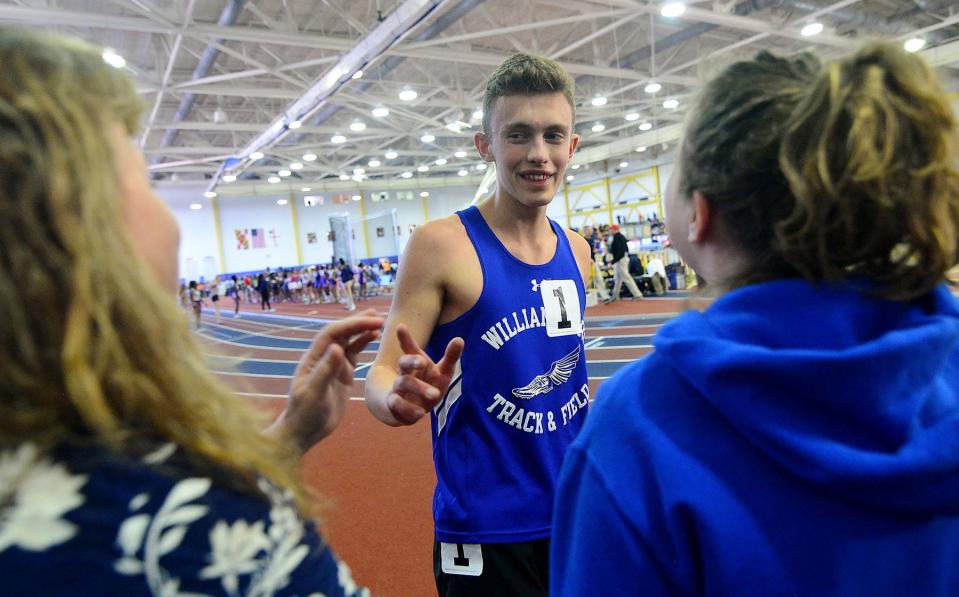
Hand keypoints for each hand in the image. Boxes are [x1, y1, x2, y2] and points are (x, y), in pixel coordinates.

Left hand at [273, 309, 383, 452]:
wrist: (304, 431)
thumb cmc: (305, 414)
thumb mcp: (314, 394)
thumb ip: (325, 370)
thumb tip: (336, 347)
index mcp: (313, 358)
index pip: (333, 333)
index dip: (352, 324)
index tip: (371, 321)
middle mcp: (323, 357)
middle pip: (341, 332)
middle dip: (359, 322)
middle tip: (379, 315)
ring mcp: (333, 365)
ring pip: (349, 341)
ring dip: (362, 329)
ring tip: (380, 321)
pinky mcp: (342, 374)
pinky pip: (354, 354)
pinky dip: (364, 343)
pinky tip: (374, 337)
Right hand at [386, 324, 463, 424]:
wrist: (407, 408)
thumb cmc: (427, 384)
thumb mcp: (441, 371)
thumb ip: (450, 356)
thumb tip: (459, 338)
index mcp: (414, 363)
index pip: (410, 348)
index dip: (405, 338)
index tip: (400, 326)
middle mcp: (404, 374)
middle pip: (404, 363)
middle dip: (412, 362)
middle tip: (423, 361)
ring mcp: (397, 389)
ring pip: (403, 384)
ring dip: (418, 388)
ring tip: (435, 395)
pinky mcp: (395, 406)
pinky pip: (398, 406)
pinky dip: (408, 410)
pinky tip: (420, 413)